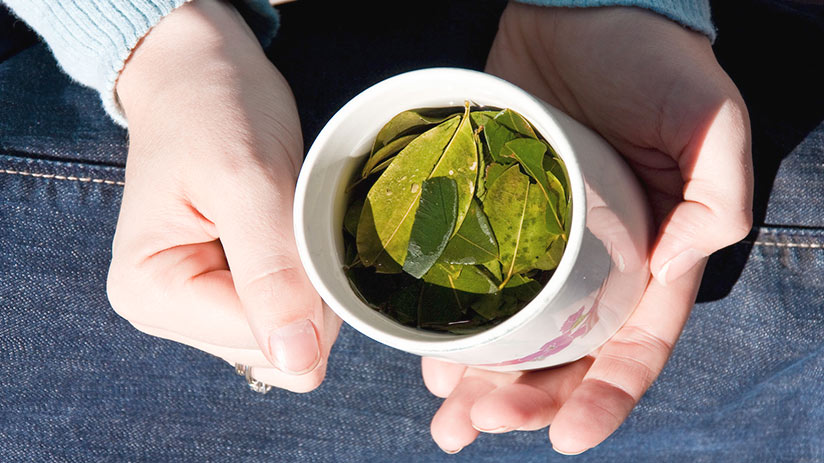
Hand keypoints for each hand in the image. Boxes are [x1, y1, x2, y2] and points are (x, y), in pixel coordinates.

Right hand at [107, 0, 340, 391]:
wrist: (202, 77)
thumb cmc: (214, 112)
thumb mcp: (245, 181)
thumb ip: (270, 273)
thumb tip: (298, 361)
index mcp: (152, 294)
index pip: (264, 343)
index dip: (307, 296)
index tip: (299, 230)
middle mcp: (166, 312)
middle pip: (277, 350)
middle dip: (307, 290)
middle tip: (291, 220)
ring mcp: (199, 307)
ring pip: (289, 339)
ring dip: (308, 282)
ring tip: (283, 222)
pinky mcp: (228, 293)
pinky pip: (289, 317)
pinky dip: (305, 279)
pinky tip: (286, 236)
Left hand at [424, 4, 751, 453]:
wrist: (576, 7)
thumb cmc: (652, 61)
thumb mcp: (707, 123)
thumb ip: (714, 199)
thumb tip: (670, 270)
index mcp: (650, 256)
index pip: (631, 346)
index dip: (603, 398)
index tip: (564, 437)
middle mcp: (593, 263)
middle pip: (560, 356)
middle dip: (523, 401)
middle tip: (473, 432)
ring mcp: (538, 245)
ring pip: (511, 334)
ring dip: (480, 383)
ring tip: (447, 421)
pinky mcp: (491, 218)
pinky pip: (472, 287)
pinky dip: (453, 329)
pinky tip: (428, 361)